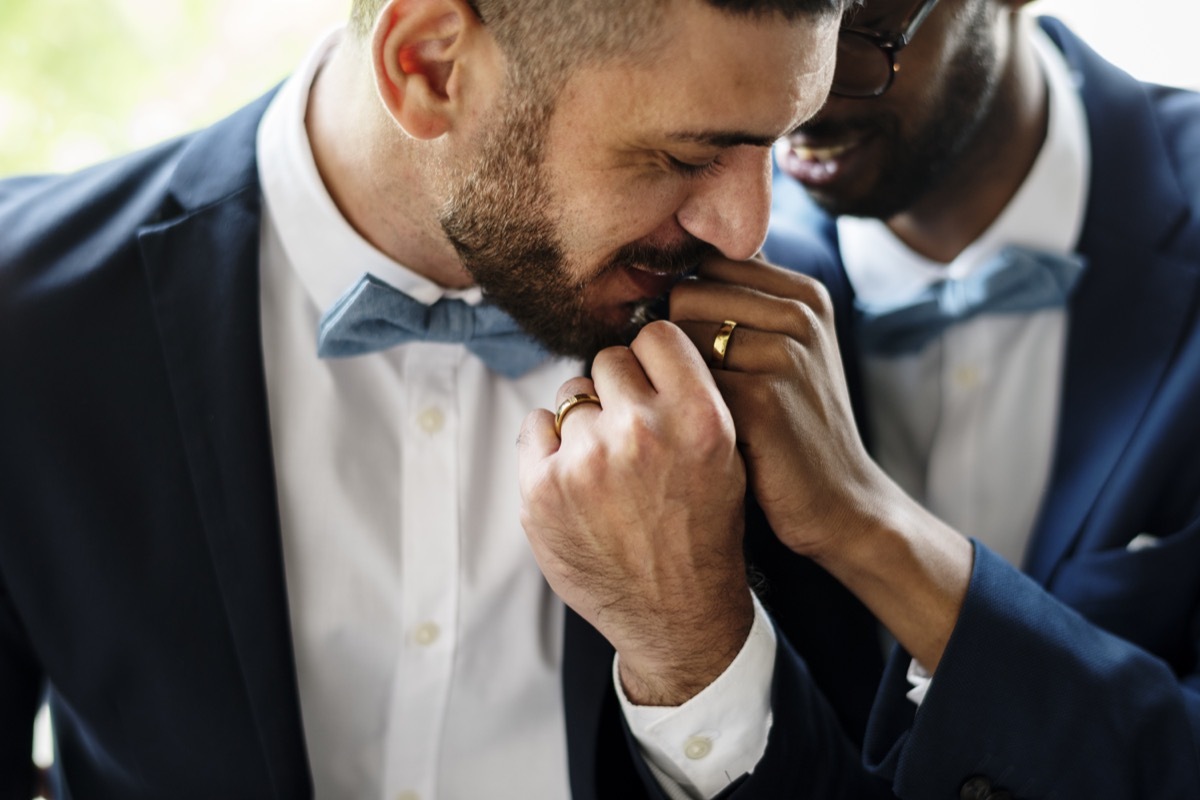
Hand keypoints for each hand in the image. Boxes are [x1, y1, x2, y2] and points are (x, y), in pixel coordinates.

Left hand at [518, 321, 752, 704]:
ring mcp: (586, 461)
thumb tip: (646, 345)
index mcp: (698, 419)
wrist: (677, 616)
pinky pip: (534, 425)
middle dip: (618, 390)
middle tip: (629, 431)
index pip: (656, 335)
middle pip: (608, 360)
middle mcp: (642, 432)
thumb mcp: (727, 457)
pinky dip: (550, 446)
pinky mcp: (542, 489)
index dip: (652, 356)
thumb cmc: (703, 533)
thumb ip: (691, 396)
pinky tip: (576, 477)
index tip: (651, 379)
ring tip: (606, 464)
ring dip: (584, 420)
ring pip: (571, 393)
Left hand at [670, 256, 972, 670]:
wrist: (840, 504)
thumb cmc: (790, 428)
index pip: (704, 268)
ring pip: (678, 339)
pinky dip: (674, 410)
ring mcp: (786, 354)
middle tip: (687, 392)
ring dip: (670, 378)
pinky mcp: (764, 400)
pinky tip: (692, 437)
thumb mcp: (782, 353)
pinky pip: (682, 384)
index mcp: (804, 293)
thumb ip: (740, 304)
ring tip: (693, 414)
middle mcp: (800, 314)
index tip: (695, 357)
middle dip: (673, 343)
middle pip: (685, 296)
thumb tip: (668, 264)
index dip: (684, 311)